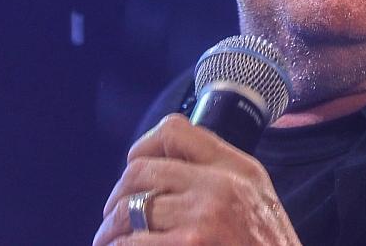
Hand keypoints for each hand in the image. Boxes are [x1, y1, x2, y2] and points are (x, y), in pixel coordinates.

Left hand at [94, 114, 300, 245]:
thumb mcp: (256, 196)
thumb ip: (219, 174)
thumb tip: (165, 167)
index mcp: (237, 167)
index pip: (175, 131)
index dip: (143, 146)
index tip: (133, 168)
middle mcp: (220, 186)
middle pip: (141, 172)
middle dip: (116, 196)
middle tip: (111, 216)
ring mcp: (203, 219)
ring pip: (131, 211)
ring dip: (111, 230)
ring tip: (109, 241)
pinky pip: (134, 243)